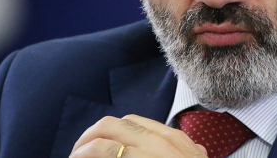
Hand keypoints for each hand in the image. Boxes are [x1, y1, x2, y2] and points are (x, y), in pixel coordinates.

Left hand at [70, 115, 207, 157]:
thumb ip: (192, 155)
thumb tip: (198, 150)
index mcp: (174, 141)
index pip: (132, 122)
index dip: (110, 131)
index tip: (99, 143)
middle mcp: (158, 144)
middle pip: (111, 126)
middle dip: (89, 136)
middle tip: (77, 153)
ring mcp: (146, 155)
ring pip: (101, 141)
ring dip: (81, 150)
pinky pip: (103, 154)